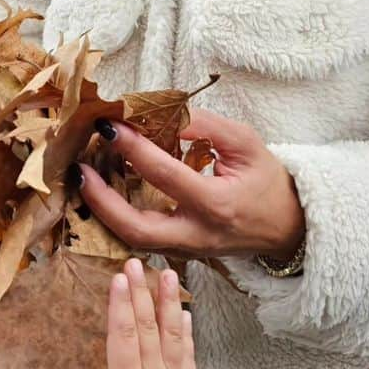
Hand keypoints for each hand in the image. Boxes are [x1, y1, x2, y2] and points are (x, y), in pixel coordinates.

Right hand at [38, 259, 201, 368]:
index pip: (124, 338)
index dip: (121, 307)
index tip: (119, 278)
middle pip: (147, 327)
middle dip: (141, 292)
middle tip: (137, 262)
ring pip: (171, 334)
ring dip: (168, 302)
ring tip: (168, 273)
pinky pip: (187, 354)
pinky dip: (186, 331)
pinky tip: (185, 313)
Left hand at [76, 108, 305, 259]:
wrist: (289, 228)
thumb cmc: (269, 182)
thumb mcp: (246, 143)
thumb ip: (206, 126)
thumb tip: (166, 113)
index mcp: (216, 204)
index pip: (164, 174)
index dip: (133, 147)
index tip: (109, 125)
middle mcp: (197, 234)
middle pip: (136, 228)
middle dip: (101, 200)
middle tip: (79, 169)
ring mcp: (188, 251)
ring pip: (134, 241)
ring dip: (104, 212)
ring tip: (84, 179)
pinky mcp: (182, 254)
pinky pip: (143, 242)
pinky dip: (118, 219)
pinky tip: (106, 194)